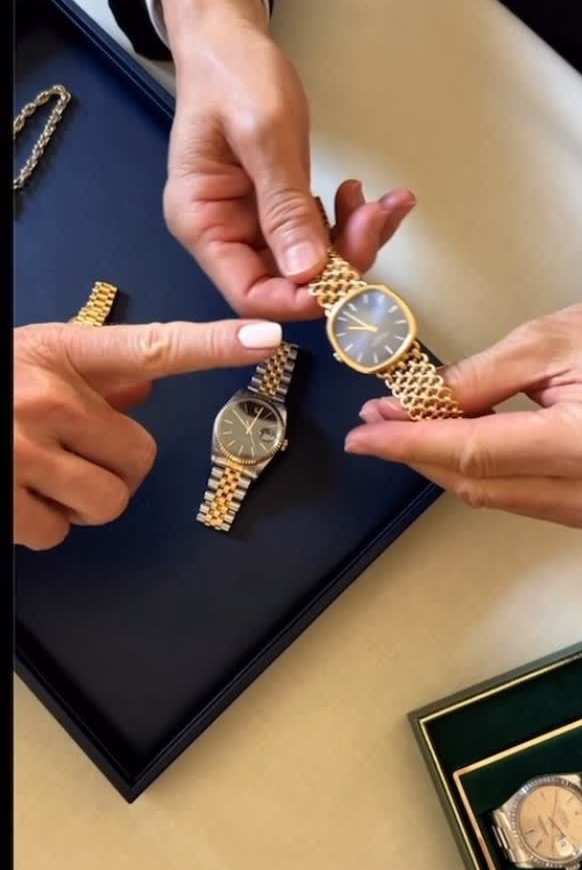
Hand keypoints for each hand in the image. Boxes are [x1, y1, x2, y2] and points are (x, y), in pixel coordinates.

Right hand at [14, 317, 282, 549]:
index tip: (268, 336)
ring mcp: (24, 450)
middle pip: (140, 457)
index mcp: (62, 352)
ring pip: (106, 502)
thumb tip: (145, 386)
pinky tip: (15, 494)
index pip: (154, 346)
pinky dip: (43, 525)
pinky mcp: (5, 501)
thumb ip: (94, 374)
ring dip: (80, 499)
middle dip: (114, 466)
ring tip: (39, 472)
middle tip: (73, 454)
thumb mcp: (32, 359)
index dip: (214, 343)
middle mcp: (48, 396)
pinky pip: (60, 533)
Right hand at [159, 0, 414, 318]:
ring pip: (309, 262)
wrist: (228, 37)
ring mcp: (251, 222)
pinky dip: (348, 222)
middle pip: (285, 281)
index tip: (347, 281)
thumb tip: (307, 272)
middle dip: (339, 263)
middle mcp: (223, 232)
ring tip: (379, 202)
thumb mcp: (263, 134)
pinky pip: (317, 234)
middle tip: (375, 219)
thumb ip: (285, 205)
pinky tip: (363, 195)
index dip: (299, 299)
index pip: (249, 292)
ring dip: (352, 241)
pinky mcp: (276, 208)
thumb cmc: (233, 73)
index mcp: (201, 221)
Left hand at [345, 301, 581, 531]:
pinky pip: (523, 499)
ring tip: (410, 427)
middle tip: (378, 424)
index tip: (366, 435)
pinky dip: (483, 473)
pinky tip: (460, 446)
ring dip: (445, 464)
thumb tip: (427, 398)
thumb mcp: (564, 338)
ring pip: (496, 497)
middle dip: (416, 454)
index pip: (471, 450)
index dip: (409, 443)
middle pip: (476, 484)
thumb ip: (489, 373)